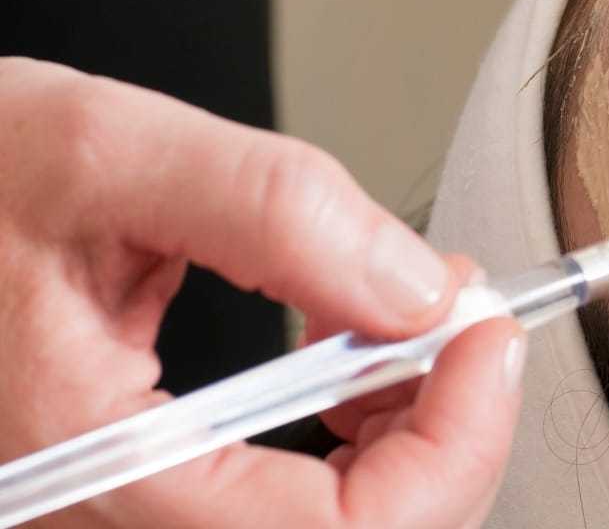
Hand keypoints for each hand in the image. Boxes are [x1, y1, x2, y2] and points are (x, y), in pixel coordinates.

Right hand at [0, 58, 525, 527]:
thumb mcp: (111, 152)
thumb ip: (276, 213)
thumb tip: (418, 292)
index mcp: (87, 461)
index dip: (449, 445)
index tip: (485, 337)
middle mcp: (102, 512)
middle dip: (445, 432)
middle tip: (468, 322)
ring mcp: (122, 506)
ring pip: (328, 527)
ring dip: (409, 432)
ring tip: (411, 327)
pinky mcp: (142, 484)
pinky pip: (286, 502)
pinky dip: (356, 434)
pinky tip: (351, 361)